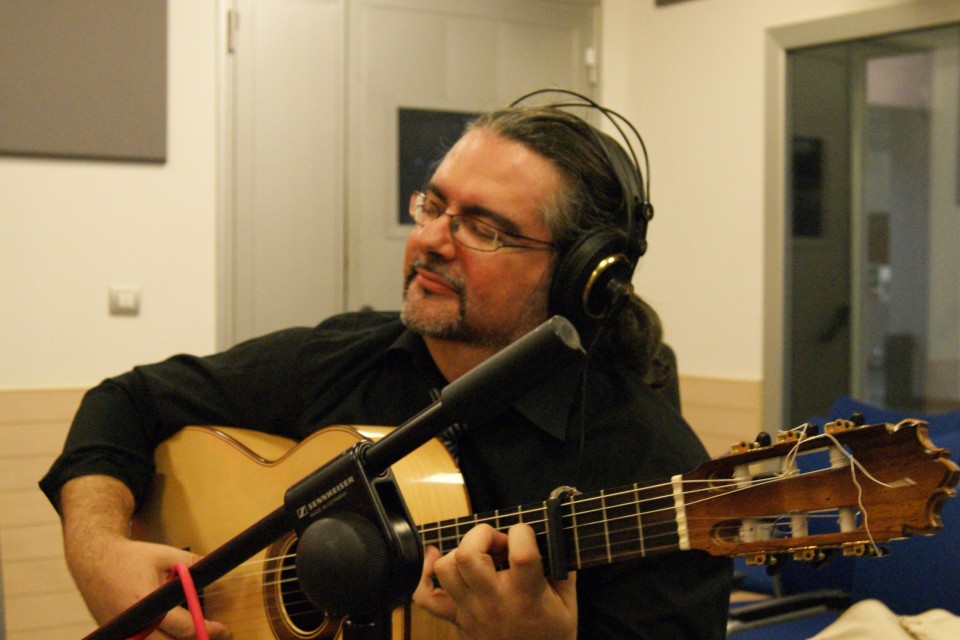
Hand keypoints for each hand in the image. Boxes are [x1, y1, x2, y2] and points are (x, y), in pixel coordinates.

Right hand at [59, 475, 231, 638]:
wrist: (93, 562)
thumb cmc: (130, 558)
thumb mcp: (164, 555)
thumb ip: (191, 564)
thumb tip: (215, 566)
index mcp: (146, 604)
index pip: (183, 628)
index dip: (207, 630)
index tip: (224, 630)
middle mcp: (134, 625)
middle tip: (213, 633)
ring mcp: (124, 634)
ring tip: (196, 632)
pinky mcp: (119, 636)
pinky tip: (173, 633)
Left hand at [412, 523, 576, 639]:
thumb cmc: (552, 637)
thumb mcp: (569, 604)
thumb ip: (560, 568)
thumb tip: (551, 536)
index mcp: (527, 597)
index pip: (520, 554)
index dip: (522, 533)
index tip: (525, 535)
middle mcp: (494, 602)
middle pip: (468, 555)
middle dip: (481, 535)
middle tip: (498, 543)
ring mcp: (471, 611)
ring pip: (445, 569)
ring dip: (459, 552)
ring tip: (478, 555)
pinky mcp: (458, 620)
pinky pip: (426, 598)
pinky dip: (424, 576)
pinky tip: (435, 559)